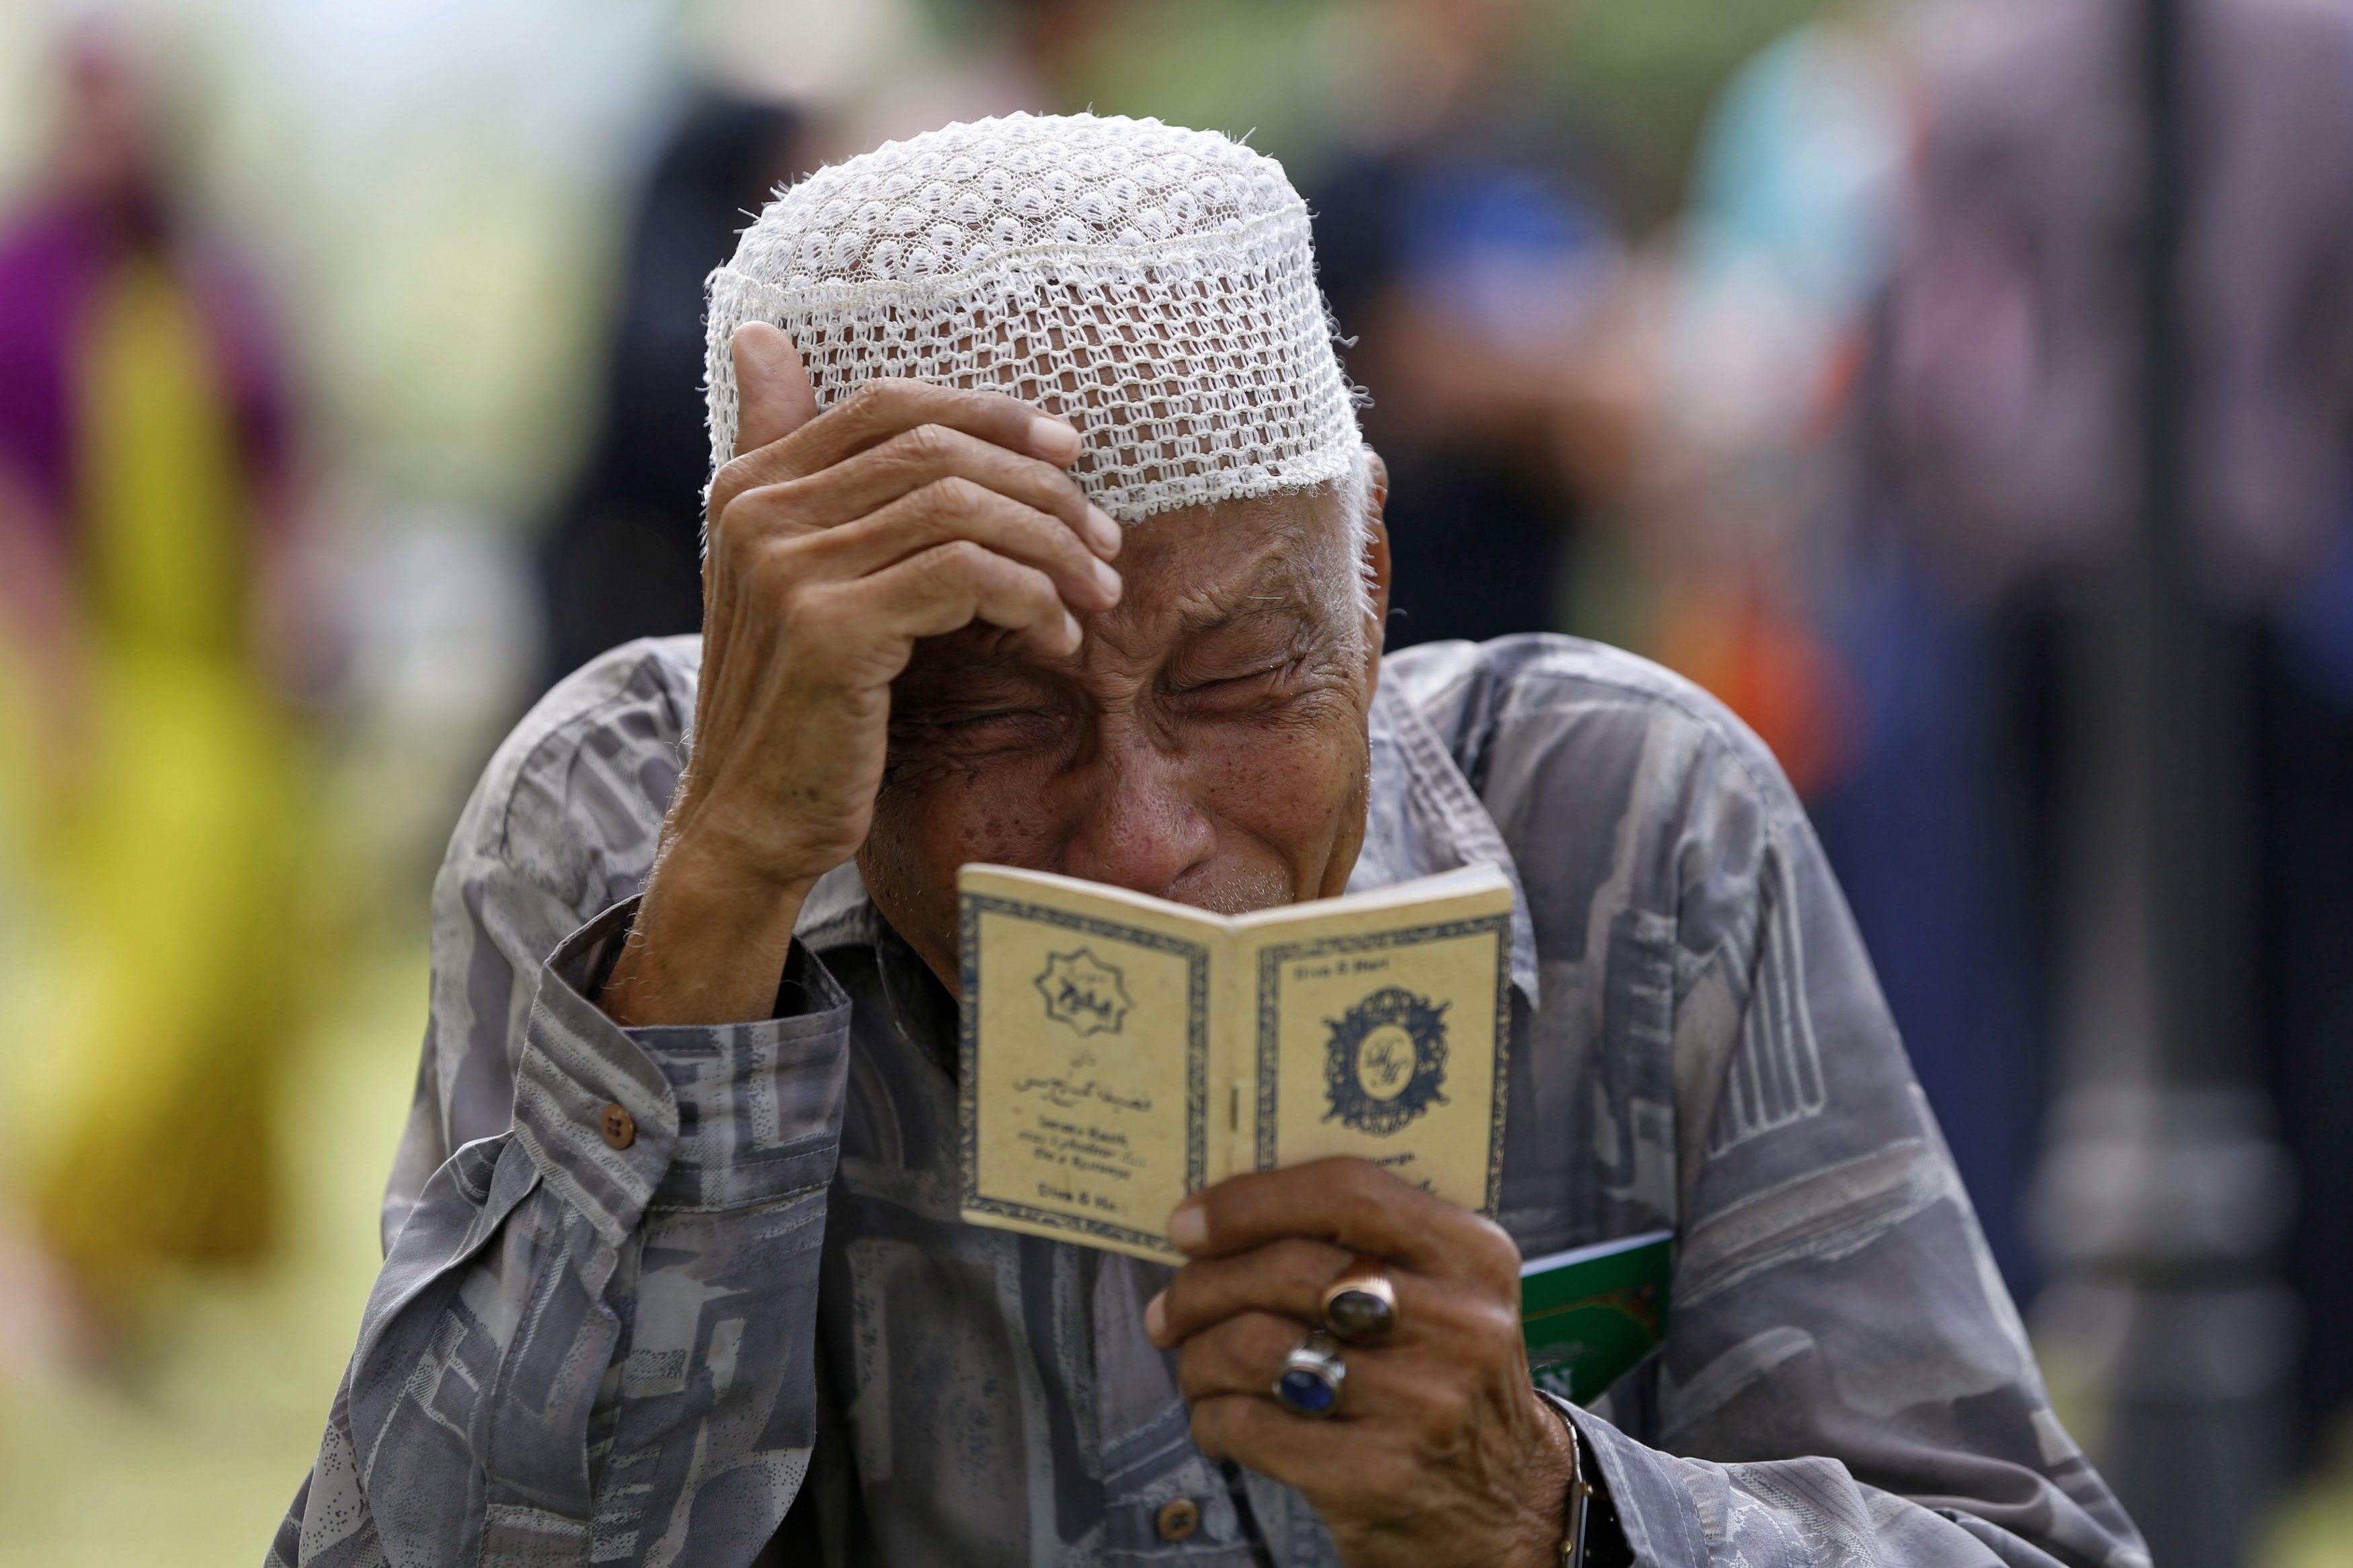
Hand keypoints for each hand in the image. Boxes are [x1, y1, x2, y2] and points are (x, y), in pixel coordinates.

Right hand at [601, 325, 1123, 1024]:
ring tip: (1097, 594)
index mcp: (749, 485)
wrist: (748, 822)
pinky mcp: (831, 630)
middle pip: (936, 450)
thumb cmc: (798, 705)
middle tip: (1106, 540)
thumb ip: (805, 471)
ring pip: (962, 508)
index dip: (990, 414)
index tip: (1069, 452)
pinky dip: (1032, 601)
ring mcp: (789, 568)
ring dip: (1052, 547)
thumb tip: (764, 336)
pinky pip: (967, 577)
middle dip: (1041, 487)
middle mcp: (757, 511)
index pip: (888, 403)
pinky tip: (1056, 640)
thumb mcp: (797, 576)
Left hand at [1145, 1159, 1574, 1567]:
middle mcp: (1457, 1325)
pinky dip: (1211, 1416)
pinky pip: (1250, 1424)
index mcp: (1473, 1256)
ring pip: (1256, 1345)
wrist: (1504, 1505)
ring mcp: (1420, 1405)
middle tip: (1171, 1305)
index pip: (1347, 1192)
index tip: (1188, 1222)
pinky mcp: (1376, 1476)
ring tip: (1194, 1363)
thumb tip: (1223, 1217)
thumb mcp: (1445, 1294)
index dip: (1250, 1201)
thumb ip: (1363, 1244)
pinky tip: (1219, 1417)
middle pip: (1286, 1270)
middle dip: (1203, 1284)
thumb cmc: (1446, 1379)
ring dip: (1199, 1353)